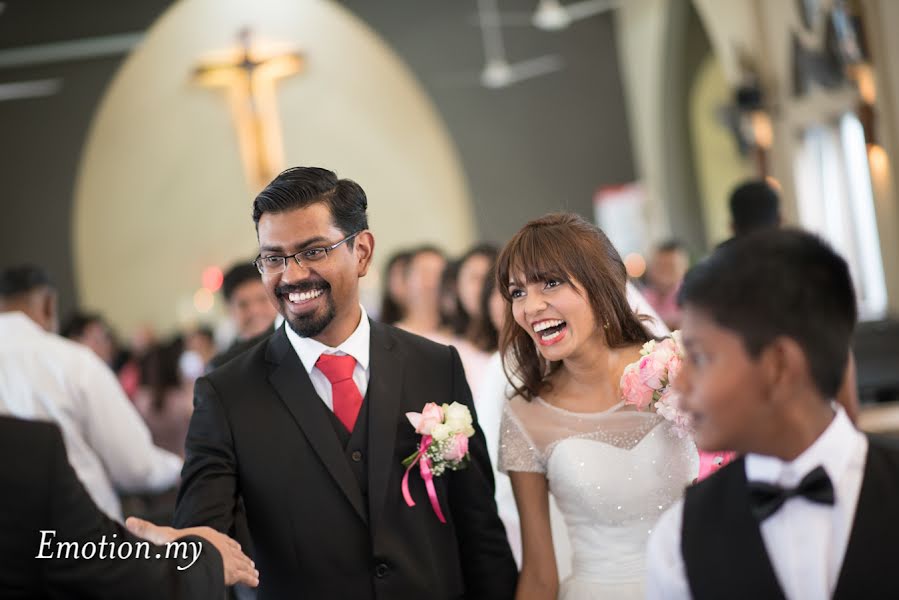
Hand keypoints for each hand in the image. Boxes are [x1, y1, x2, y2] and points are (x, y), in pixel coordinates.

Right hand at [126, 516, 258, 587]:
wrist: (195, 555)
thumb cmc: (180, 545)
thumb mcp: (162, 535)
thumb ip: (146, 530)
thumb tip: (128, 521)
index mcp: (209, 535)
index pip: (219, 539)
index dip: (226, 544)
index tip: (232, 546)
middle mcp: (221, 546)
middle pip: (232, 552)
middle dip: (239, 557)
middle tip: (248, 563)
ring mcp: (229, 558)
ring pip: (241, 563)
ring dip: (247, 568)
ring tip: (253, 573)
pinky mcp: (233, 571)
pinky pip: (244, 575)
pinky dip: (250, 578)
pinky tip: (255, 581)